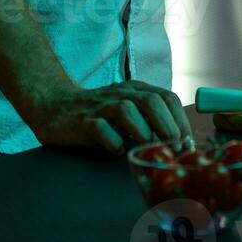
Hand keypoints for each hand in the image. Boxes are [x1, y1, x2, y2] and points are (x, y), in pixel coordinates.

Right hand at [25, 79, 192, 156]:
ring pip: (127, 110)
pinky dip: (111, 141)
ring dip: (143, 131)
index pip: (167, 98)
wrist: (54, 105)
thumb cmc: (98, 113)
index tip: (187, 145)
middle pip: (151, 101)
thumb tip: (181, 144)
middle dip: (168, 127)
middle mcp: (120, 94)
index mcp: (135, 90)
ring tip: (148, 150)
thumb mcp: (127, 109)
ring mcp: (100, 107)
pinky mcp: (82, 121)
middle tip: (174, 150)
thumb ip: (150, 120)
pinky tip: (116, 151)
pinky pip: (99, 128)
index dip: (181, 121)